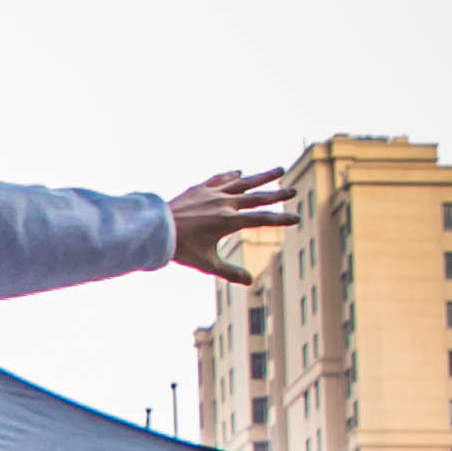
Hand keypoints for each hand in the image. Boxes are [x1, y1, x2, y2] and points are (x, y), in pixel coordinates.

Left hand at [166, 164, 299, 271]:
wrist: (155, 229)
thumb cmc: (181, 249)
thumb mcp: (207, 264)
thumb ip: (230, 272)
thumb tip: (250, 281)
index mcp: (228, 221)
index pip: (261, 219)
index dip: (280, 219)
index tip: (296, 218)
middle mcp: (223, 203)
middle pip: (257, 197)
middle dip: (277, 193)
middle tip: (293, 190)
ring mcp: (211, 193)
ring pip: (242, 182)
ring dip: (261, 176)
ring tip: (279, 169)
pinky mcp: (199, 189)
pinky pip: (220, 179)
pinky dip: (231, 176)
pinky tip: (239, 172)